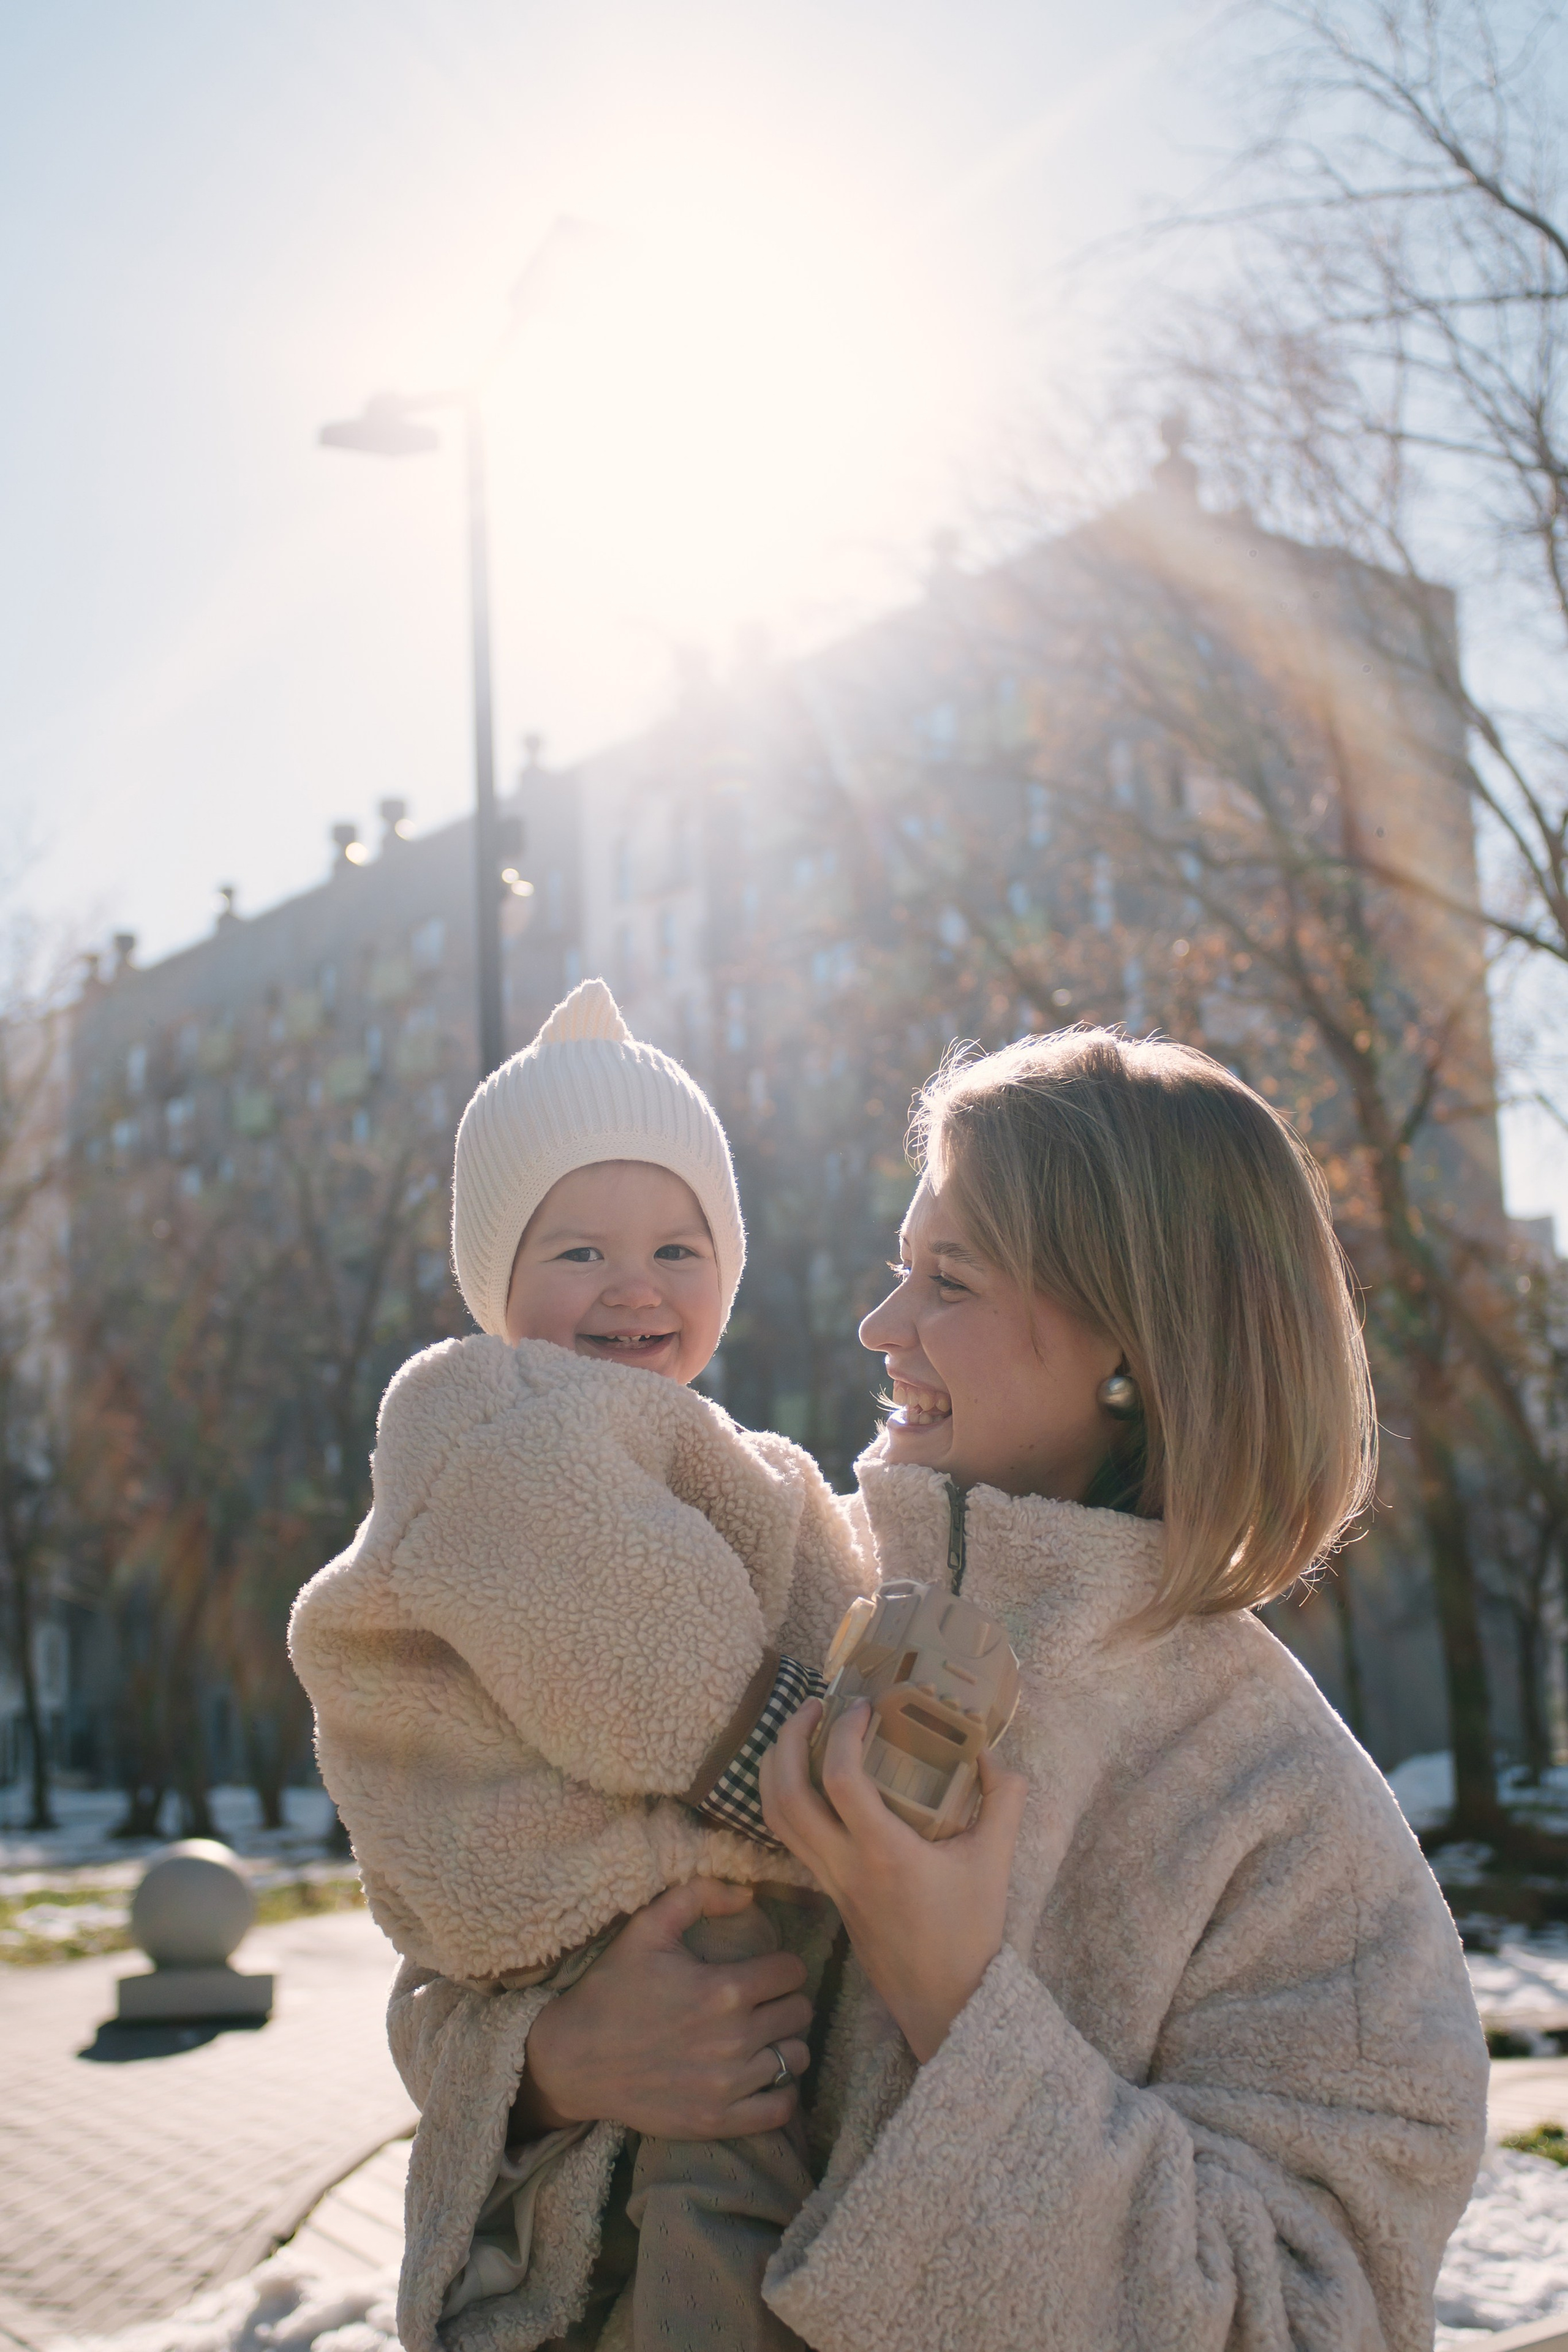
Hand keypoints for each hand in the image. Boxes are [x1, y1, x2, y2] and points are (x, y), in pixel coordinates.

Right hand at [513, 1879, 812, 2140]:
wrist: (574, 2059)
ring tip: (762, 2037)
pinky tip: (762, 2077)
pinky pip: (780, 2109)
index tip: (767, 1970)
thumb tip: (748, 1894)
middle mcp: (734, 2039)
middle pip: (799, 2013)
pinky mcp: (717, 2121)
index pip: (792, 1972)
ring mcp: (727, 2085)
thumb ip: (698, 1895)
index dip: (782, 1965)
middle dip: (785, 2001)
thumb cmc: (612, 1989)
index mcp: (723, 1990)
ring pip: (794, 2058)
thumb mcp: (647, 1928)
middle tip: (763, 2002)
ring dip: (783, 2044)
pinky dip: (780, 2092)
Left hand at [761, 1698, 1026, 2063]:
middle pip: (785, 1795)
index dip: (844, 1733)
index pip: (841, 1780)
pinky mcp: (827, 1893)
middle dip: (788, 1740)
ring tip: (800, 1732)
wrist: (946, 2002)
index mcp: (884, 1854)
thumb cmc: (971, 1932)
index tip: (862, 1706)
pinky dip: (786, 1799)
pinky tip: (809, 1779)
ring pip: (775, 1819)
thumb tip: (992, 1751)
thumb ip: (1003, 1799)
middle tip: (813, 1706)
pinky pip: (789, 1839)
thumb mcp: (996, 1861)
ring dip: (776, 1767)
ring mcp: (829, 1882)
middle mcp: (844, 1866)